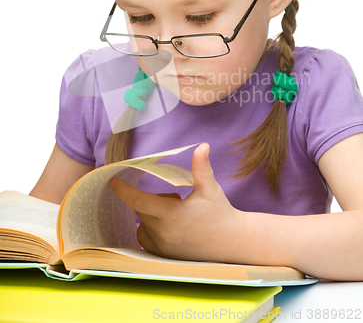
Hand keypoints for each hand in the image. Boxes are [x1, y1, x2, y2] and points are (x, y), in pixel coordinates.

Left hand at [109, 143, 241, 261]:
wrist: (232, 243)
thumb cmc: (220, 213)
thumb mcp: (211, 188)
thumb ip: (202, 167)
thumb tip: (203, 145)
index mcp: (172, 215)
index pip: (140, 202)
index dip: (124, 192)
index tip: (112, 182)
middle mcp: (164, 234)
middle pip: (143, 211)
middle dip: (153, 201)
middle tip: (177, 200)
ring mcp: (163, 248)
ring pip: (142, 226)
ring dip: (151, 217)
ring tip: (175, 216)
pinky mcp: (163, 256)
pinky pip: (146, 240)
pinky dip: (152, 231)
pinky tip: (170, 228)